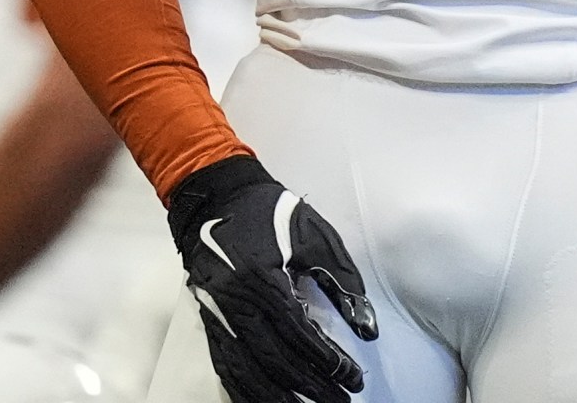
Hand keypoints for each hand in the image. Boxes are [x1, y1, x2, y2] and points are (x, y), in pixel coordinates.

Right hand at [167, 156, 378, 402]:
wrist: (215, 195)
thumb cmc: (270, 211)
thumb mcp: (315, 235)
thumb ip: (343, 280)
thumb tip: (367, 327)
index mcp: (261, 278)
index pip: (298, 333)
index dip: (327, 360)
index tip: (353, 376)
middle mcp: (235, 302)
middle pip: (274, 360)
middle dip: (311, 386)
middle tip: (341, 400)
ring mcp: (217, 314)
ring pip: (247, 370)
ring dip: (277, 397)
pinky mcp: (209, 320)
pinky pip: (225, 365)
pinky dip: (244, 390)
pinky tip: (263, 402)